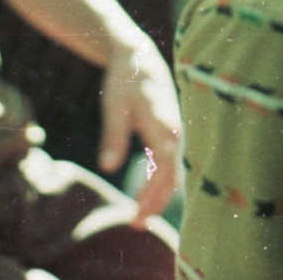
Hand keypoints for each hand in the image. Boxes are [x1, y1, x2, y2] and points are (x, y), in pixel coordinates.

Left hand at [98, 35, 181, 225]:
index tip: (136, 216)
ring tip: (140, 216)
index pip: (163, 172)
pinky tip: (149, 193)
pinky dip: (160, 181)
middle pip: (171, 177)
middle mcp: (175, 132)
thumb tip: (106, 167)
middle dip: (155, 203)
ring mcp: (175, 132)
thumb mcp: (114, 107)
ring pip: (172, 172)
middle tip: (136, 226)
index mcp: (164, 128)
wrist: (139, 56)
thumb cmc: (125, 80)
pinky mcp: (169, 131)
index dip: (151, 196)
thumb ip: (112, 137)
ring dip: (158, 195)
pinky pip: (169, 163)